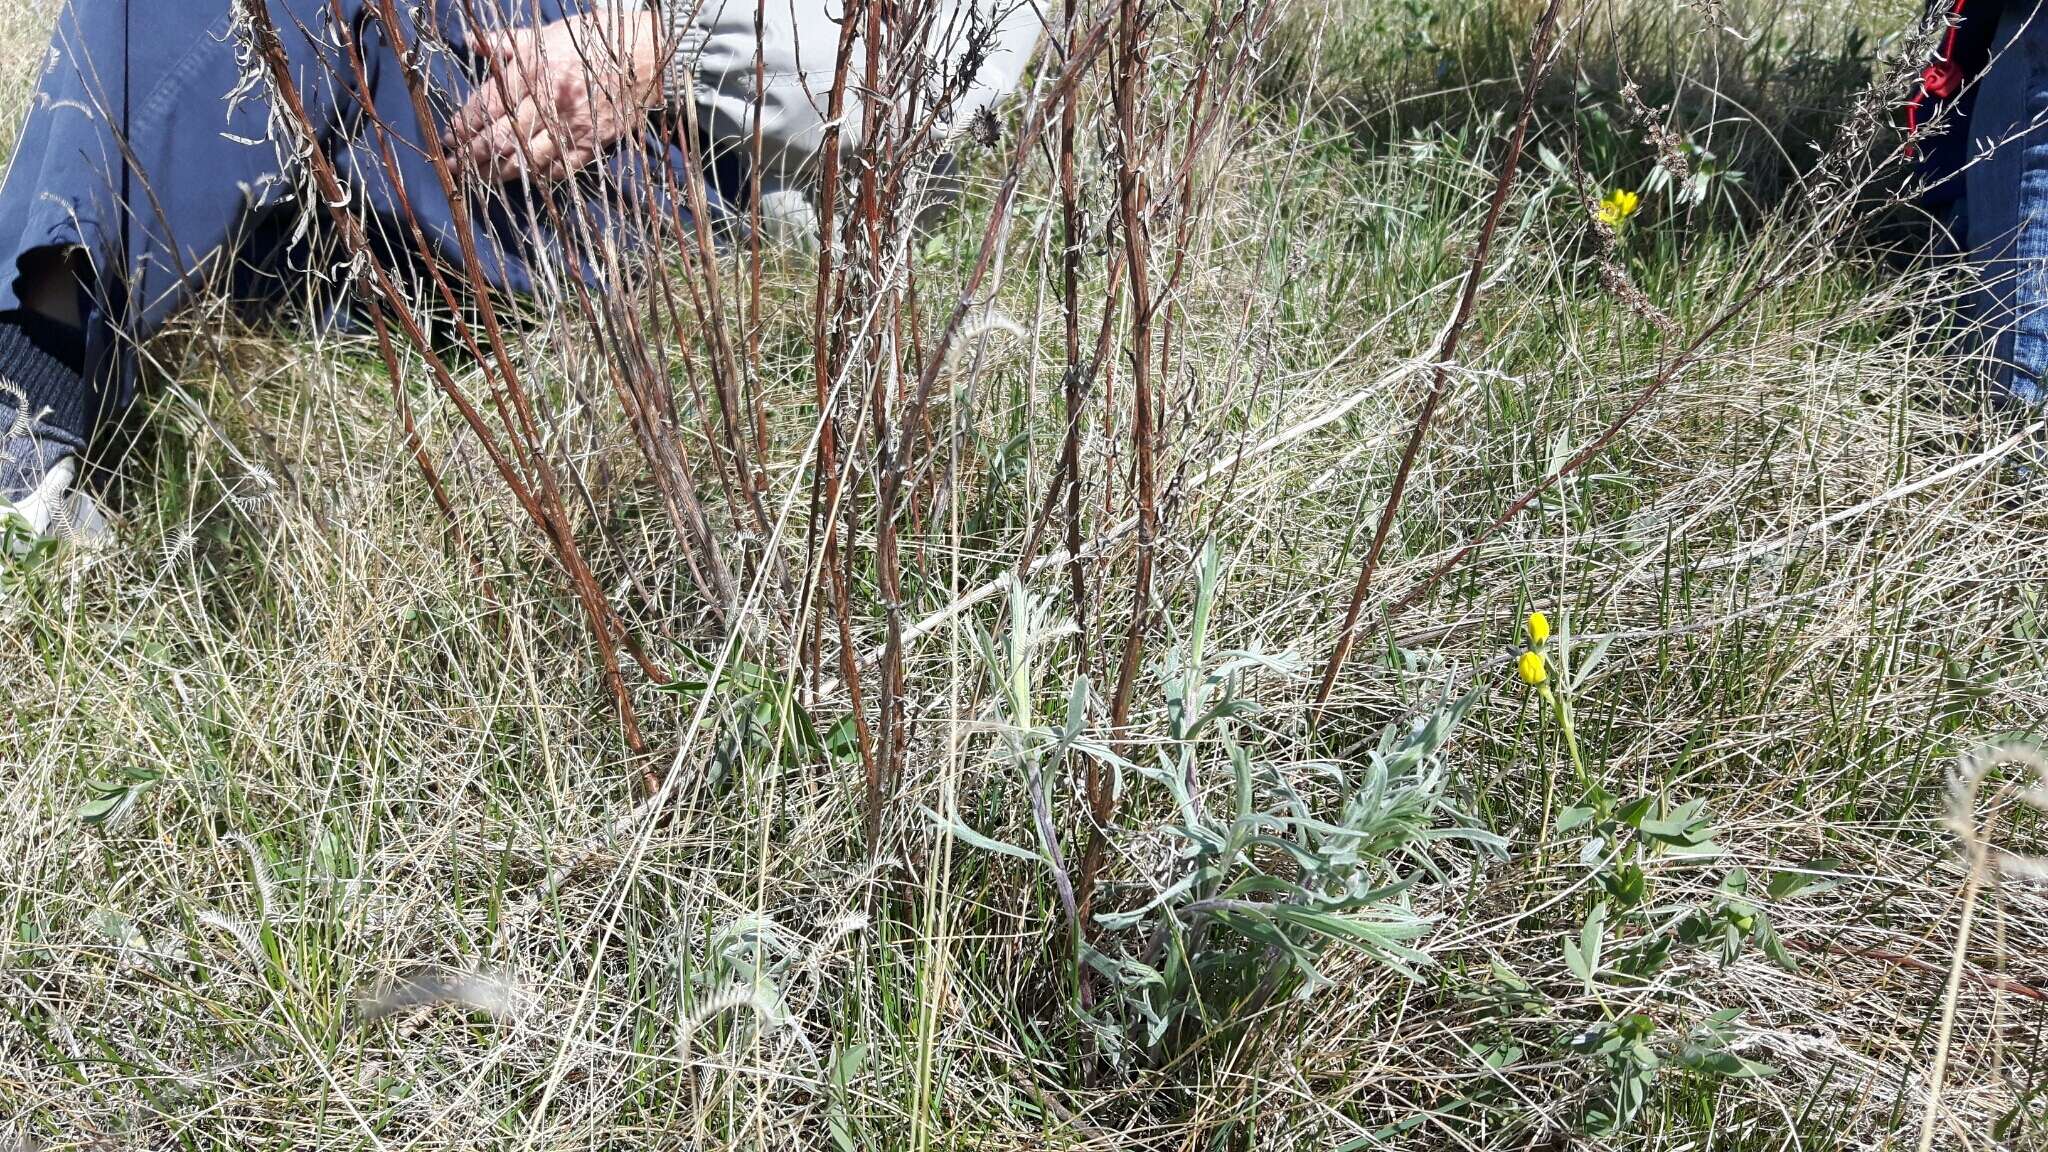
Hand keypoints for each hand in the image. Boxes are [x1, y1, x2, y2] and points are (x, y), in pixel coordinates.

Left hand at [444, 10, 664, 183]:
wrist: (645, 58)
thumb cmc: (592, 41)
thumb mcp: (545, 34)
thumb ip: (507, 43)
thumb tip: (473, 43)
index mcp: (530, 72)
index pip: (486, 107)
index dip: (464, 127)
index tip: (449, 139)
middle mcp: (546, 102)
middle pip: (500, 137)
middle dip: (473, 155)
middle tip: (455, 167)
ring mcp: (570, 127)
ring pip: (525, 158)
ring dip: (498, 172)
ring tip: (479, 180)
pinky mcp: (592, 144)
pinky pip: (559, 169)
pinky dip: (537, 177)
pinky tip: (521, 180)